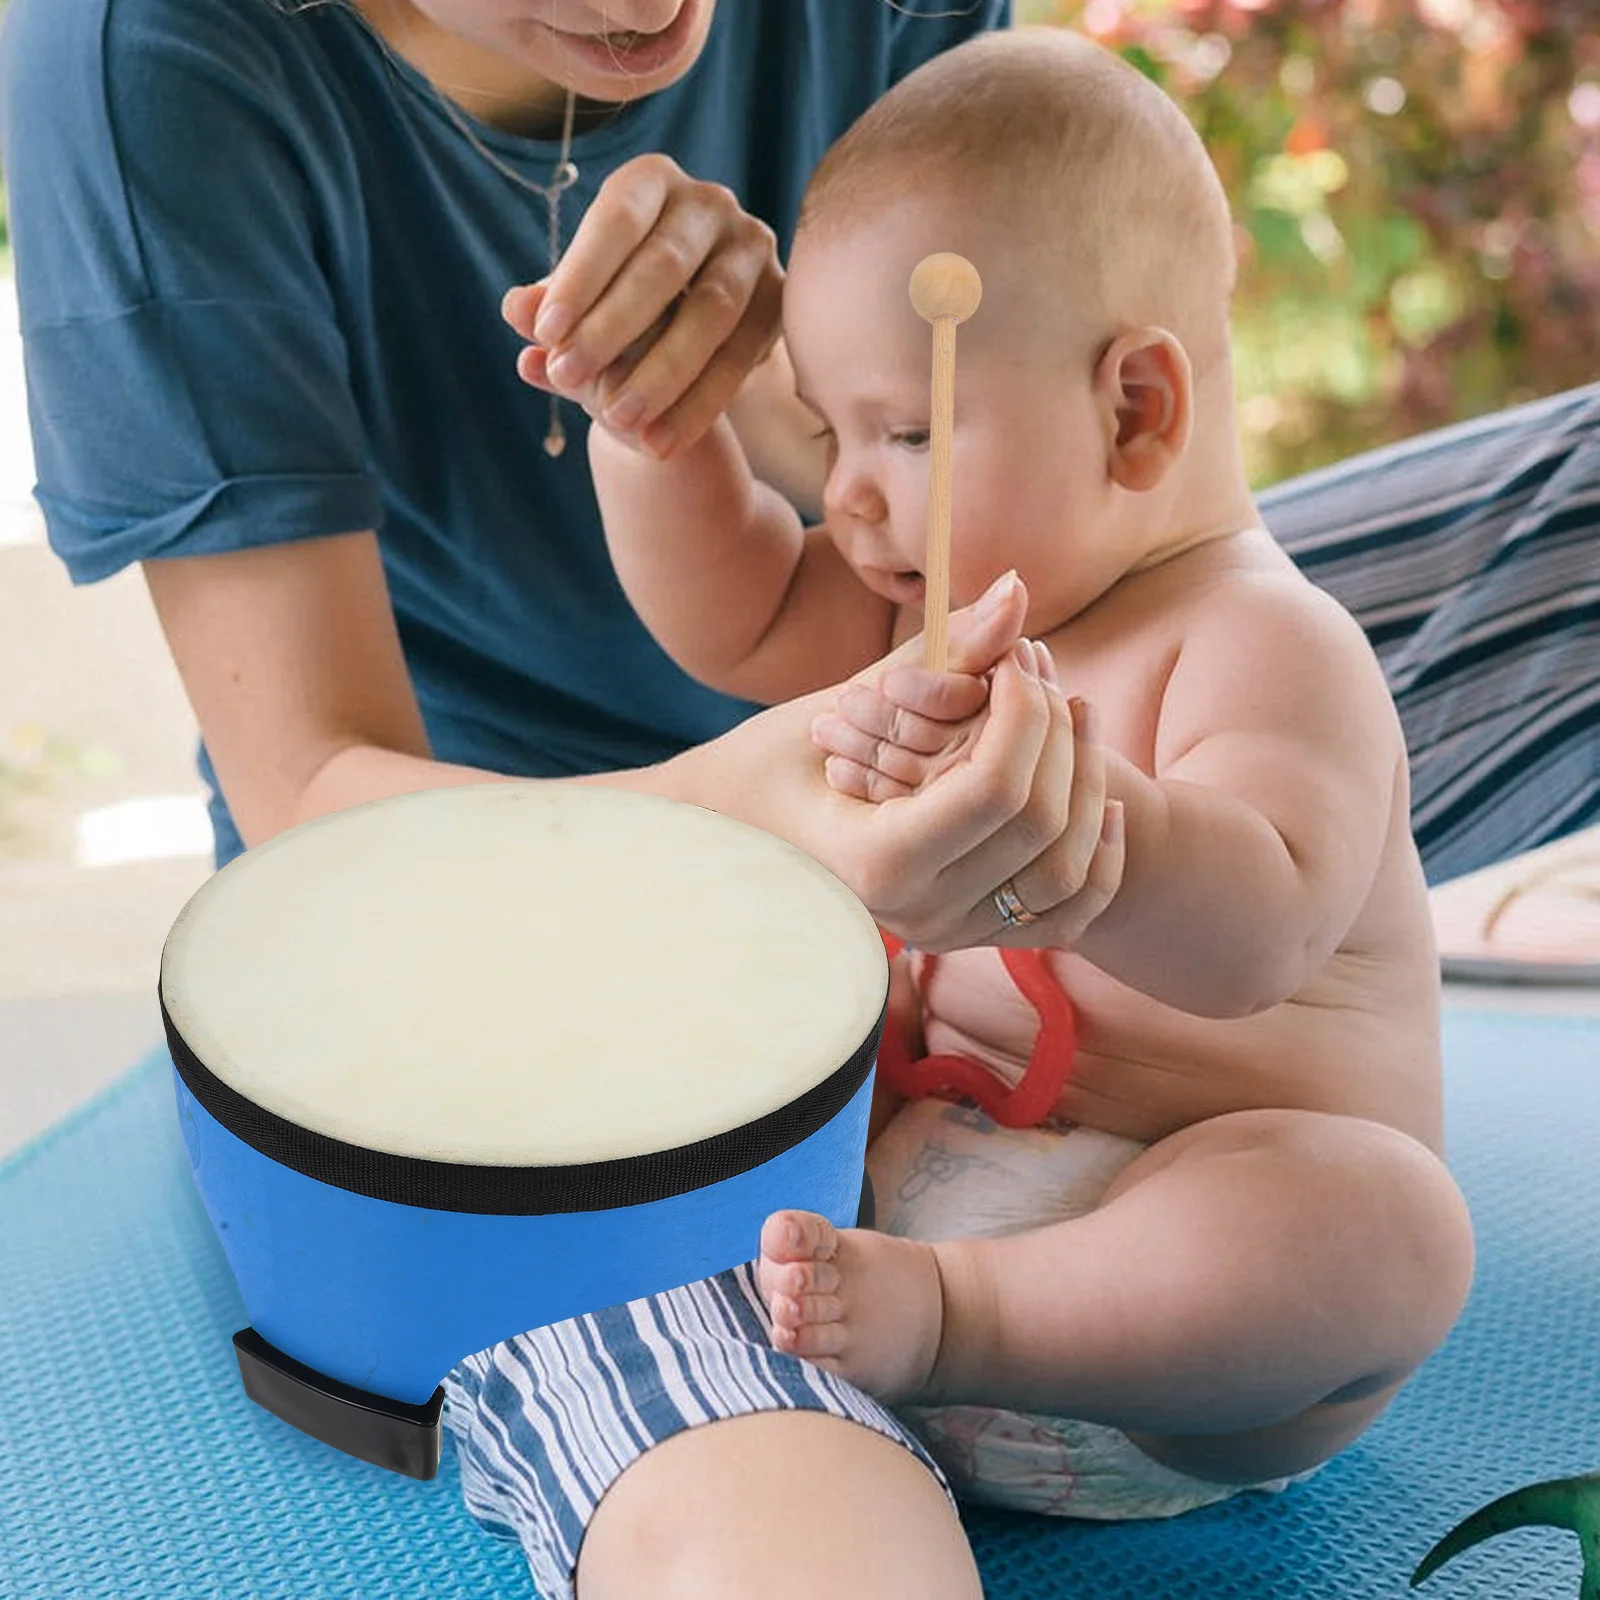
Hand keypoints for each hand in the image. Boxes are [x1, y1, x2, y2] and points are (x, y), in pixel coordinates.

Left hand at [502, 154, 781, 457]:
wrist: (690, 333)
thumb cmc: (620, 302)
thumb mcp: (581, 301)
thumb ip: (550, 304)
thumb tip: (515, 310)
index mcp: (652, 181)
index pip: (616, 221)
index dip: (580, 277)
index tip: (544, 334)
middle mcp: (710, 202)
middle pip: (664, 266)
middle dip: (613, 328)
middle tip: (568, 380)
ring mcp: (752, 248)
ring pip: (712, 311)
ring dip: (663, 372)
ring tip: (620, 422)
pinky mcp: (780, 299)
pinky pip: (741, 356)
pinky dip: (700, 404)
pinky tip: (662, 443)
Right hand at [732, 575, 1125, 953]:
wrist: (741, 838)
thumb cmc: (777, 761)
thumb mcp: (847, 701)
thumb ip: (940, 651)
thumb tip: (1018, 590)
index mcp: (881, 862)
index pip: (996, 790)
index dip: (1024, 712)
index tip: (1014, 658)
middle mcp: (921, 913)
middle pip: (1040, 824)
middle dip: (1057, 732)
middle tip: (1040, 670)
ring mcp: (952, 933)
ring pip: (1067, 870)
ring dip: (1086, 782)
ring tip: (1072, 711)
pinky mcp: (975, 935)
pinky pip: (1069, 913)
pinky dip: (1097, 857)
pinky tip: (1101, 796)